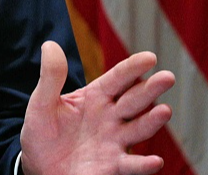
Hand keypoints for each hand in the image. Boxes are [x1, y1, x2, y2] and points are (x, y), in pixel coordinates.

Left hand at [19, 41, 174, 174]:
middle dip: (150, 89)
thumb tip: (49, 44)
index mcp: (95, 98)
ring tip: (165, 110)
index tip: (149, 57)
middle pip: (133, 100)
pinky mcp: (112, 166)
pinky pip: (131, 165)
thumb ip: (50, 77)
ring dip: (152, 121)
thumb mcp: (41, 103)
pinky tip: (155, 161)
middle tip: (167, 77)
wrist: (40, 166)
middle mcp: (110, 117)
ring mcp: (114, 141)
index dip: (132, 68)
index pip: (116, 79)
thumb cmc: (43, 132)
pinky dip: (143, 165)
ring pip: (139, 129)